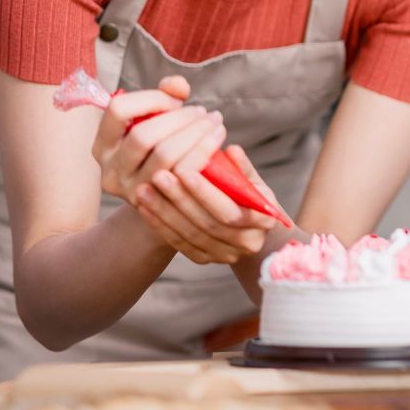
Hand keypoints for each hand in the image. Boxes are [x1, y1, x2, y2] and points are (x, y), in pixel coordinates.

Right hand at [92, 75, 224, 205]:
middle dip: (179, 119)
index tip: (176, 100)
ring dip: (195, 134)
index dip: (151, 98)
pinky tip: (216, 140)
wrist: (165, 197)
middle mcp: (110, 169)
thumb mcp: (157, 120)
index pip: (118, 109)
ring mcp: (131, 190)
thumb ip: (166, 95)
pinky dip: (202, 153)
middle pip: (142, 136)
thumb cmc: (161, 148)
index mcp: (103, 143)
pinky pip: (181, 175)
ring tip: (215, 123)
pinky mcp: (156, 205)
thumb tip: (178, 86)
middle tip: (203, 112)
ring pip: (164, 156)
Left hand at [134, 145, 282, 264]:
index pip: (233, 211)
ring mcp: (225, 255)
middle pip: (209, 224)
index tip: (185, 170)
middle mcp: (248, 244)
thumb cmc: (249, 194)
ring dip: (165, 211)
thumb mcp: (251, 180)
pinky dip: (160, 224)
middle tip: (159, 175)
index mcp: (265, 221)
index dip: (207, 193)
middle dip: (181, 199)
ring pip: (190, 234)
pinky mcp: (204, 260)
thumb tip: (232, 149)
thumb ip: (241, 168)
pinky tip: (144, 205)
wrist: (246, 224)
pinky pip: (179, 243)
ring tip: (145, 188)